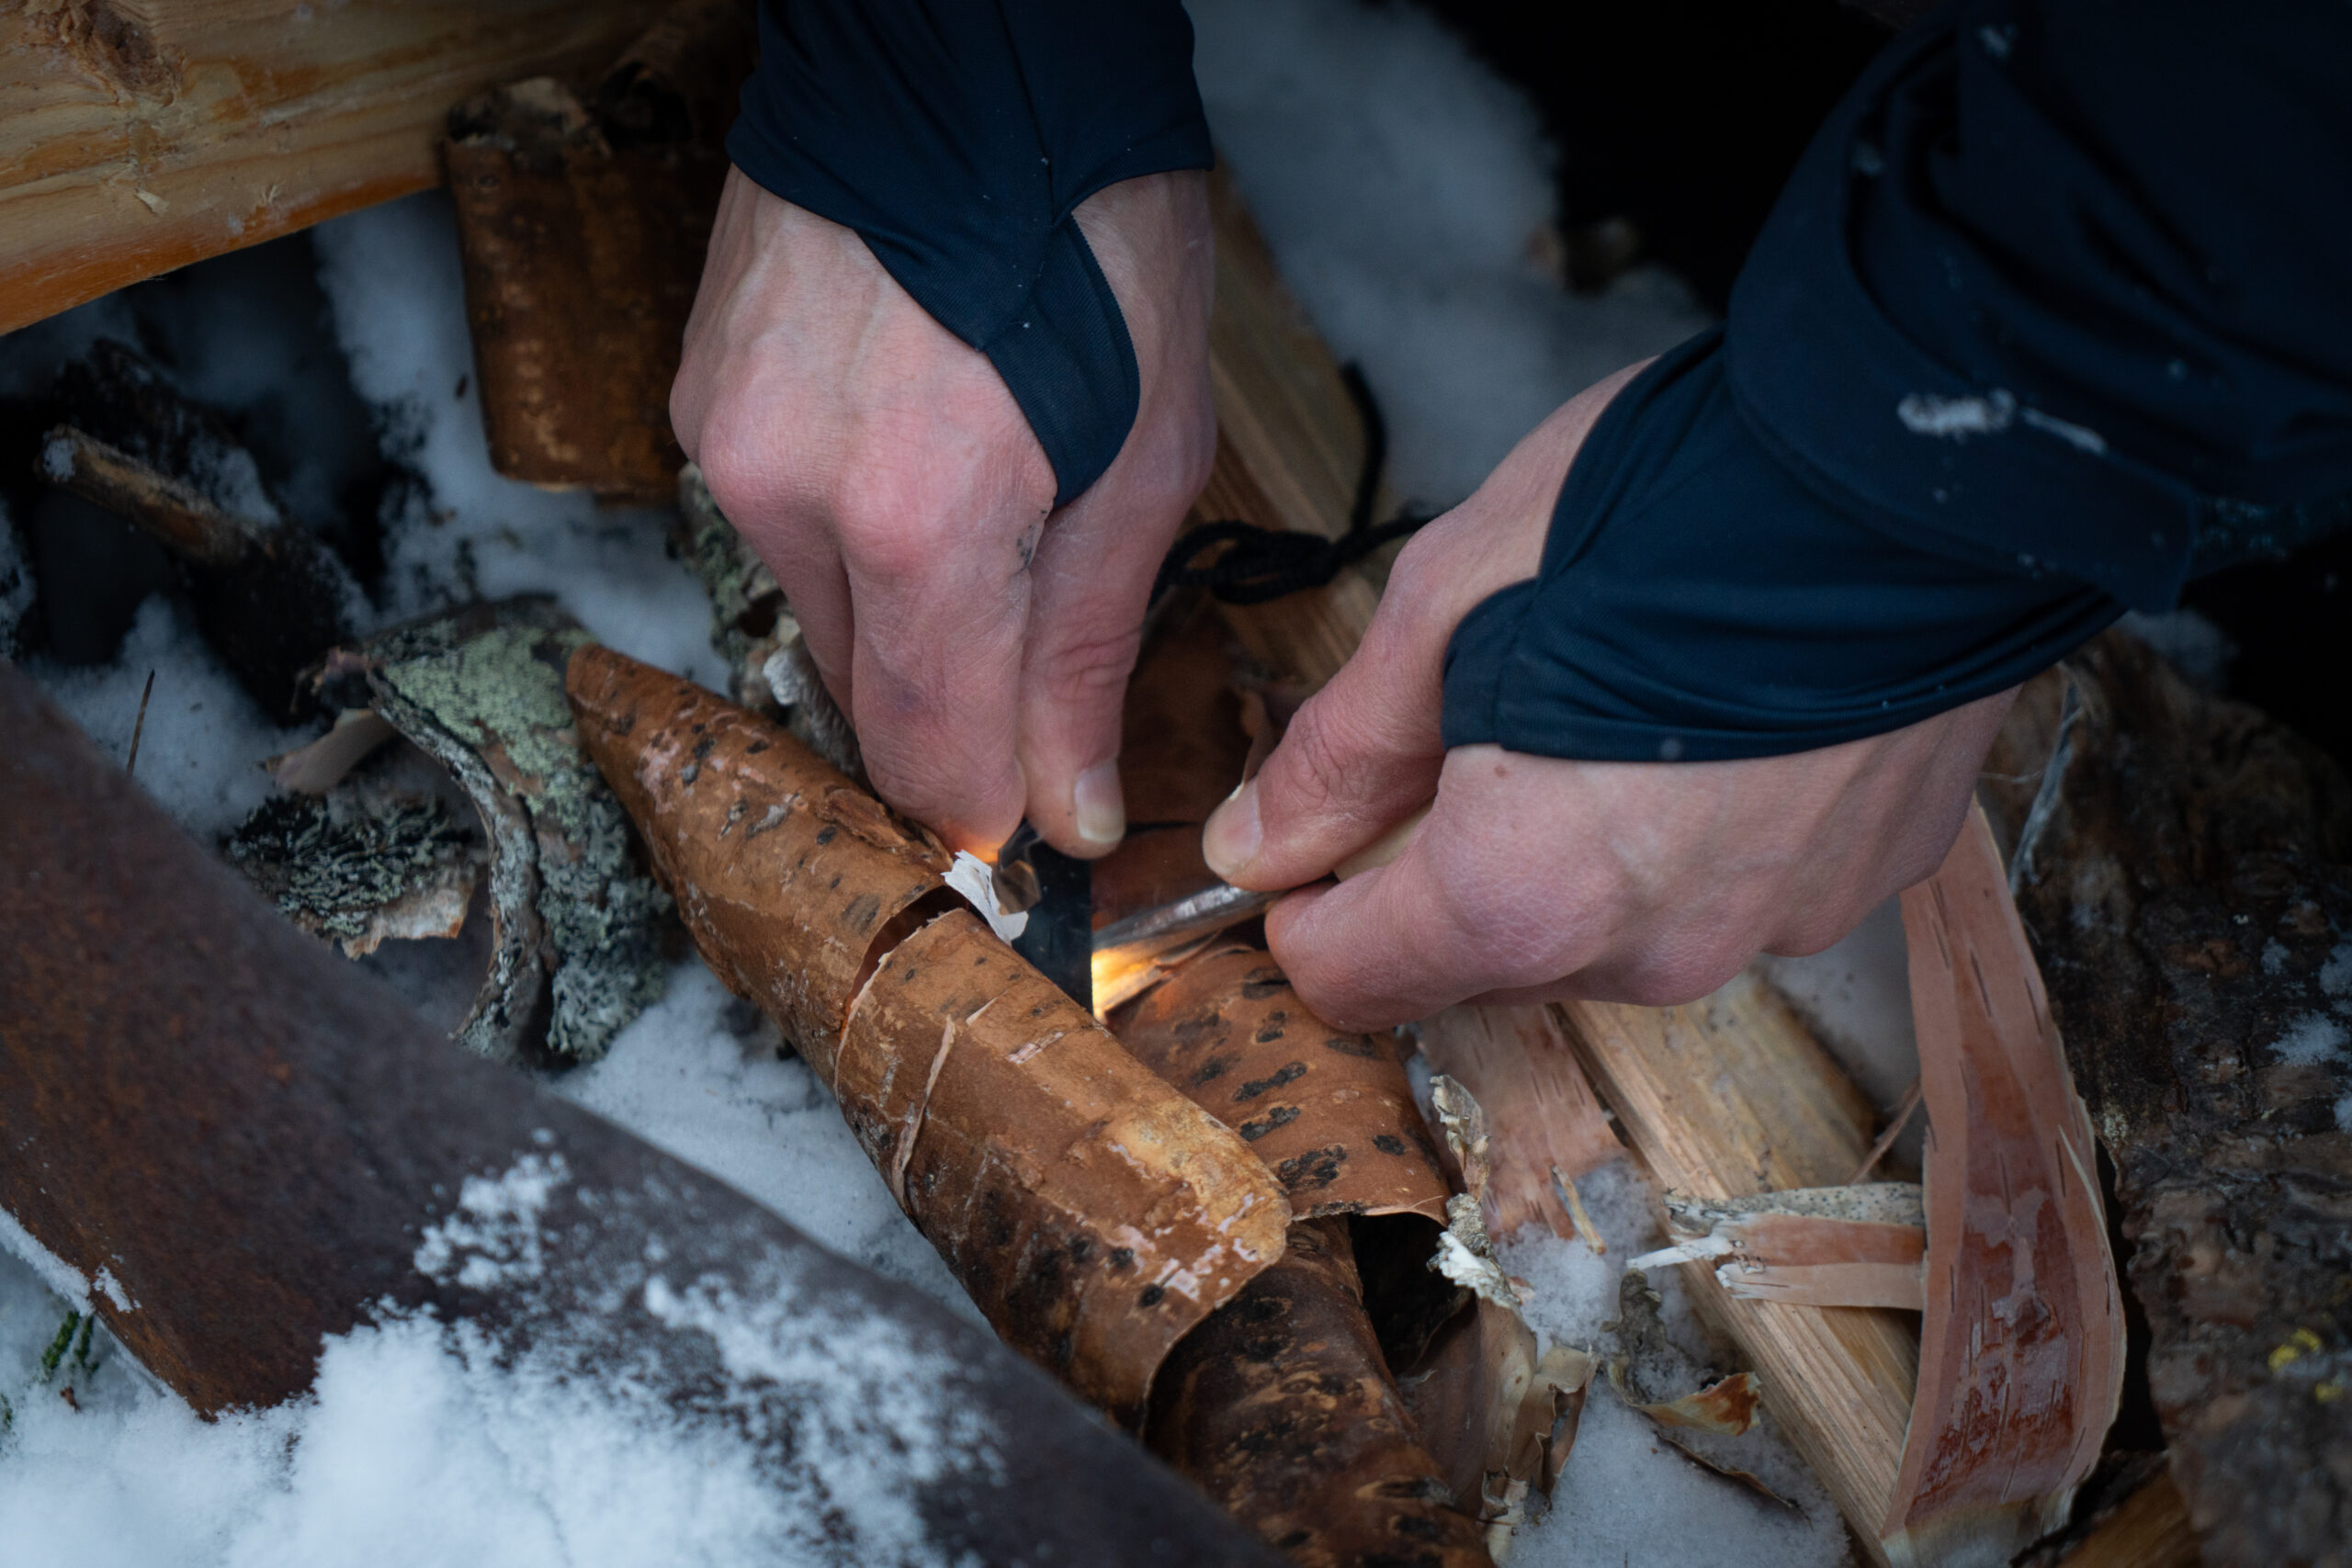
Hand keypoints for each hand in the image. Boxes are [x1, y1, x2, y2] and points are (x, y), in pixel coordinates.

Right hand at [671, 168, 1215, 856]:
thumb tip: (1070, 811)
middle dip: (953, 697)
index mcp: (918, 521)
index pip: (928, 756)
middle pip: (863, 698)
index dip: (985, 810)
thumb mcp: (1147, 456)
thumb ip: (1088, 651)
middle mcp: (790, 497)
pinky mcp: (698, 404)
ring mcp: (727, 445)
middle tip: (1035, 611)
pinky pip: (778, 527)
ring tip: (982, 488)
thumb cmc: (1093, 231)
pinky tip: (913, 442)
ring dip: (901, 605)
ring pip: (817, 615)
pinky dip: (847, 523)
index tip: (1031, 821)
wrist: (970, 57)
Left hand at [1200, 365, 2016, 1030]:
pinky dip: (1691, 832)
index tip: (1316, 834)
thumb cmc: (1676, 506)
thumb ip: (1344, 750)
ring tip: (1606, 705)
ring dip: (1576, 853)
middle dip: (1446, 868)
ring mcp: (1767, 933)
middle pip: (1482, 960)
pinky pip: (1723, 892)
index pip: (1353, 984)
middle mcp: (1648, 953)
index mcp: (1520, 896)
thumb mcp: (1451, 594)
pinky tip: (1710, 720)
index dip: (1308, 910)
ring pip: (1606, 931)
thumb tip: (1257, 844)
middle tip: (1470, 723)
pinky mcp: (1856, 890)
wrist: (1926, 467)